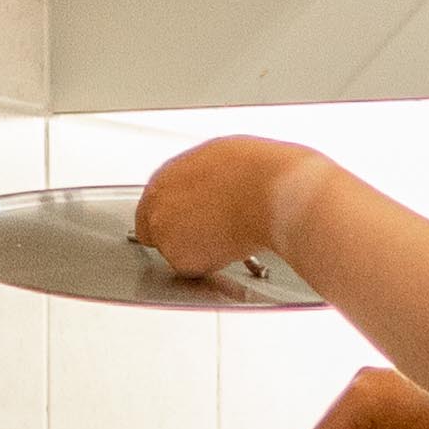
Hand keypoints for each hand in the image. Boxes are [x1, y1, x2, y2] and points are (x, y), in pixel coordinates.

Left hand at [133, 136, 321, 293]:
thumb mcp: (221, 159)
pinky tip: (231, 248)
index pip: (152, 206)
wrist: (276, 195)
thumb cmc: (260, 173)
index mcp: (166, 175)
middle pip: (158, 231)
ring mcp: (166, 232)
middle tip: (213, 233)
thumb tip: (209, 186)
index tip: (190, 220)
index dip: (176, 216)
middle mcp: (158, 203)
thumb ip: (201, 179)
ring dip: (198, 251)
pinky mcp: (181, 258)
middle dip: (183, 235)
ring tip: (229, 238)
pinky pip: (194, 268)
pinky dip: (211, 264)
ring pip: (176, 252)